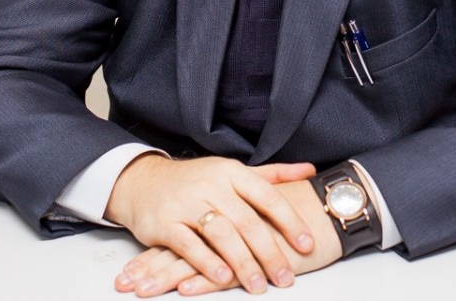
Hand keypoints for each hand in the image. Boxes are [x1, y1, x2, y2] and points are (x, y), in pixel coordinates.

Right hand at [106, 155, 317, 293]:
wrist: (146, 181)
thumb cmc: (198, 180)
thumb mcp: (234, 172)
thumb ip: (273, 175)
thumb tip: (310, 170)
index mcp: (233, 172)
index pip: (268, 196)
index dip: (289, 220)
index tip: (307, 244)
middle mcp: (212, 185)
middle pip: (247, 220)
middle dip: (269, 252)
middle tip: (285, 277)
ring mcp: (188, 203)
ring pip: (221, 234)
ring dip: (242, 262)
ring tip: (259, 284)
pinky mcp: (166, 223)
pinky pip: (189, 245)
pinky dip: (207, 262)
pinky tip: (223, 277)